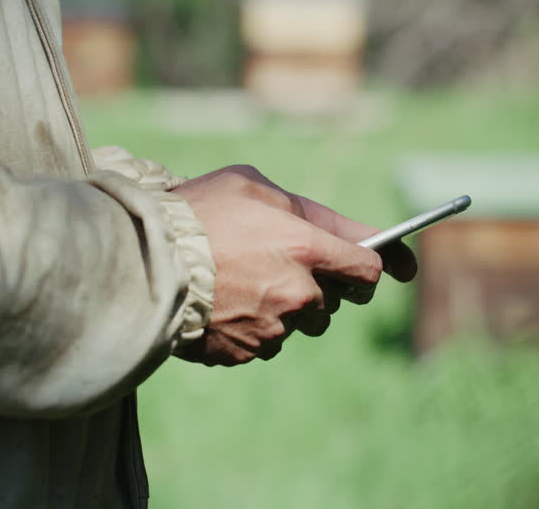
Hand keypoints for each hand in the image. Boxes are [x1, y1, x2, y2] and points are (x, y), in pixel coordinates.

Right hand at [171, 165, 416, 365]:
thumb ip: (304, 211)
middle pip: (332, 300)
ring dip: (284, 307)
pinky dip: (251, 326)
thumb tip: (336, 232)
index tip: (397, 268)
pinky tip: (223, 303)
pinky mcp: (245, 352)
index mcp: (307, 247)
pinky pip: (264, 342)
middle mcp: (298, 293)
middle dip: (319, 285)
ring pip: (297, 323)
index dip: (380, 266)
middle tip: (284, 264)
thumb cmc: (196, 213)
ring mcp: (272, 328)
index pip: (368, 267)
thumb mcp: (253, 186)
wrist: (141, 262)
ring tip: (242, 281)